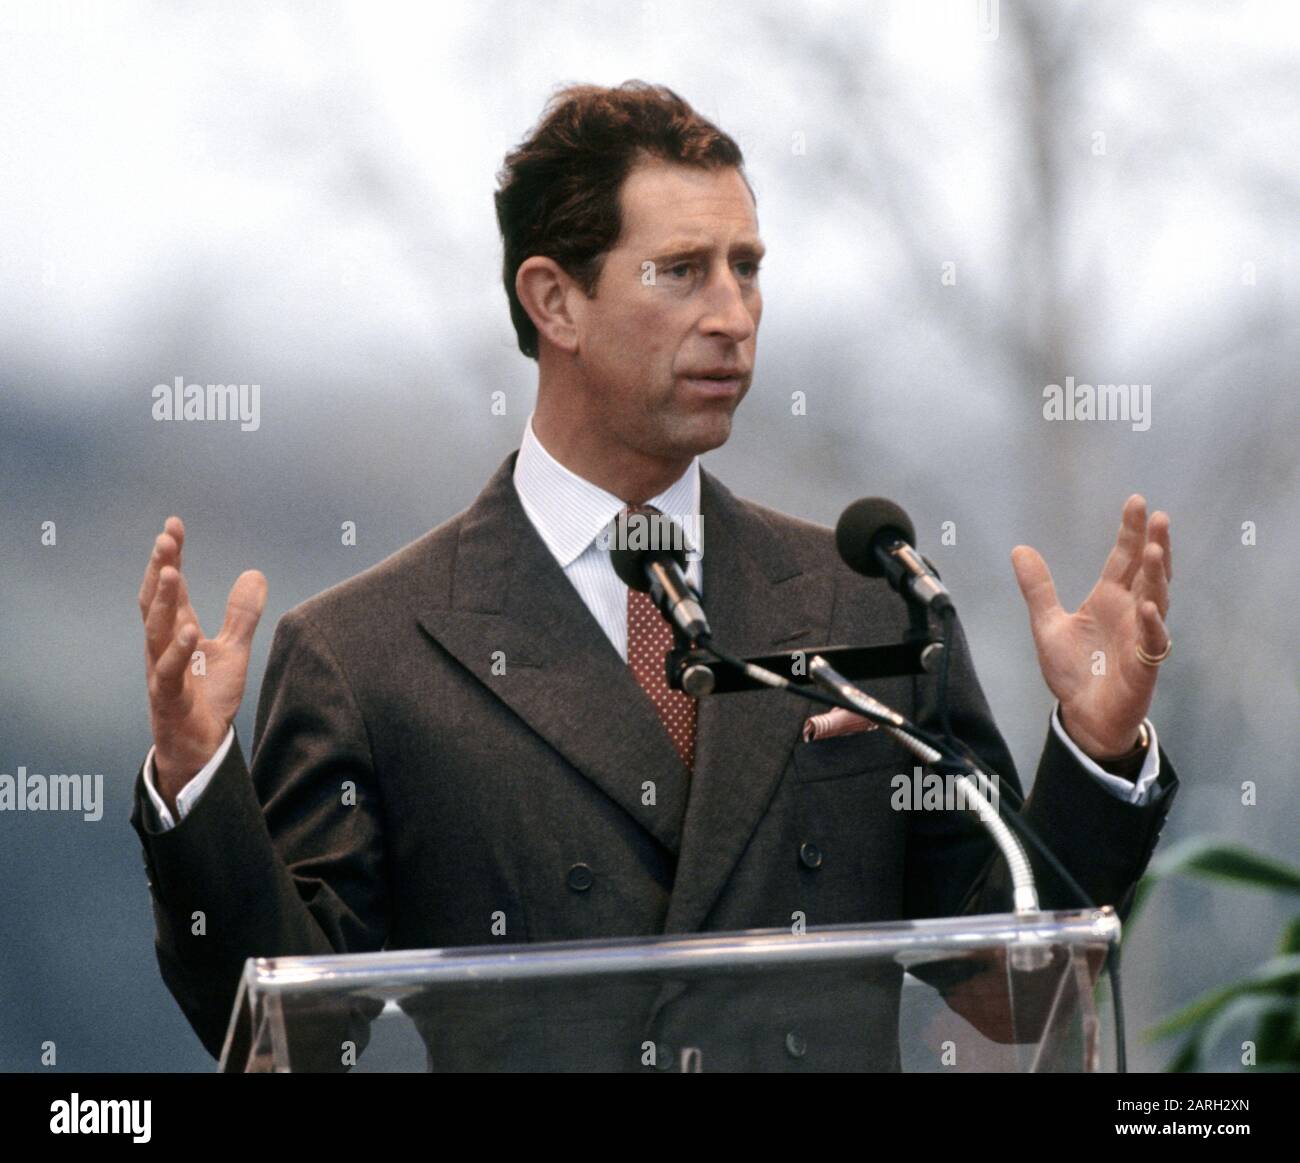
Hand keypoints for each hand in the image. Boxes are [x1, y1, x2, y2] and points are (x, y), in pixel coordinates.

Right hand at [139, 516, 266, 809]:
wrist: (200, 746)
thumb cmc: (207, 697)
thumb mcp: (233, 649)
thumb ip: (241, 614)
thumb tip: (254, 573)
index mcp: (176, 631)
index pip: (171, 587)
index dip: (171, 557)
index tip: (173, 525)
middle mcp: (163, 646)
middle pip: (156, 601)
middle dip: (160, 568)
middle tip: (166, 538)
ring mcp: (161, 670)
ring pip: (155, 630)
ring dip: (164, 601)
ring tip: (174, 572)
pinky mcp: (167, 696)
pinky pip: (168, 671)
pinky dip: (178, 650)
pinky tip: (190, 630)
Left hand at [1011, 495, 1170, 760]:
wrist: (1082, 716)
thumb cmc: (1074, 670)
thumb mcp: (1047, 624)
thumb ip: (1038, 588)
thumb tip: (1019, 549)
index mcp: (1108, 599)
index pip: (1122, 558)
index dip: (1130, 532)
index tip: (1136, 502)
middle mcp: (1130, 612)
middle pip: (1147, 571)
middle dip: (1153, 543)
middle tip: (1158, 515)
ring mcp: (1140, 636)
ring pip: (1156, 599)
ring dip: (1157, 576)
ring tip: (1155, 550)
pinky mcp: (1144, 664)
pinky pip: (1152, 641)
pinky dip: (1151, 624)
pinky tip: (1146, 605)